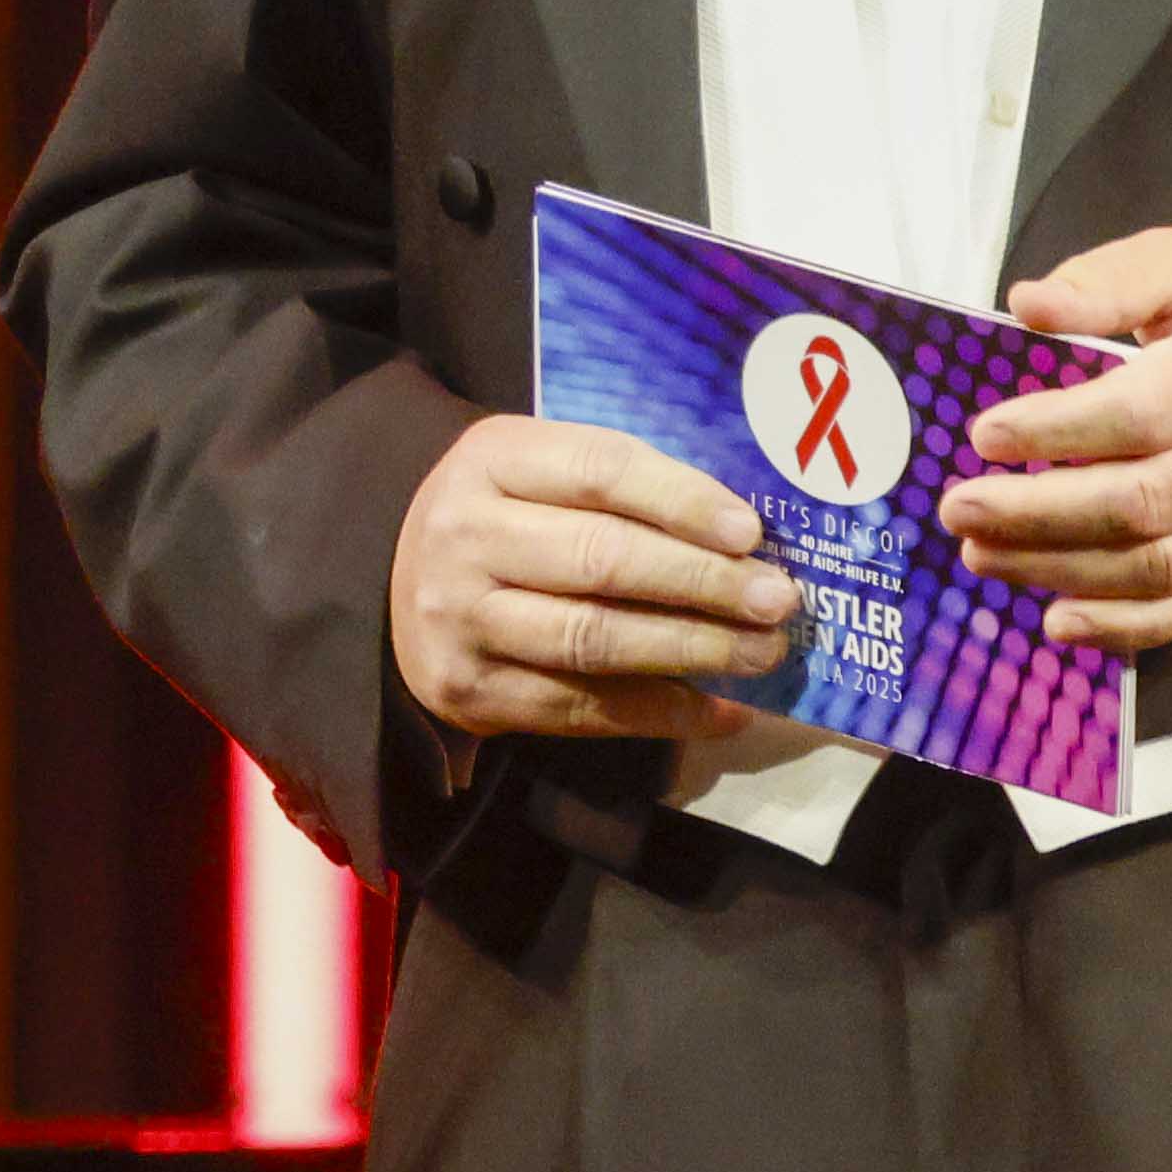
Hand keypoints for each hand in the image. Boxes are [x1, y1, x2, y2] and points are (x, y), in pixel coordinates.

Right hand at [389, 417, 800, 747]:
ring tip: (762, 653)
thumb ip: (625, 487)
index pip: (600, 472)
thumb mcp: (542, 470)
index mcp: (491, 460)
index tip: (751, 533)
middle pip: (602, 559)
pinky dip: (662, 712)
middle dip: (704, 583)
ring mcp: (460, 619)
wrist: (394, 580)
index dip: (682, 502)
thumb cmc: (506, 515)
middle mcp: (464, 536)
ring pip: (594, 639)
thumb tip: (745, 537)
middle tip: (777, 601)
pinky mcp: (469, 689)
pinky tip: (719, 708)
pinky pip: (581, 708)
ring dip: (692, 649)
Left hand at [939, 228, 1171, 654]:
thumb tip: (1025, 305)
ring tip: (983, 557)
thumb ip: (1112, 279)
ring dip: (1062, 572)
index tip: (983, 434)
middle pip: (1140, 504)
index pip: (1138, 416)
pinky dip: (1128, 627)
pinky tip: (1059, 621)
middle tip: (958, 507)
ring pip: (1160, 567)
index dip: (1055, 432)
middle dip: (1037, 515)